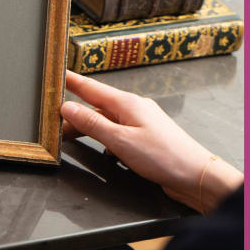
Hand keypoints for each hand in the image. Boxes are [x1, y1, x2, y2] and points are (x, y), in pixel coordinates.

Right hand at [61, 70, 242, 212]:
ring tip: (69, 135)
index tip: (56, 73)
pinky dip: (105, 138)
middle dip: (74, 111)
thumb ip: (92, 124)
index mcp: (126, 103)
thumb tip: (67, 108)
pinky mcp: (146, 138)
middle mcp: (133, 108)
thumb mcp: (120, 141)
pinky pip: (118, 132)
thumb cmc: (164, 157)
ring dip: (88, 127)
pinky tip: (102, 150)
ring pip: (106, 121)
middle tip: (52, 117)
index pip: (91, 87)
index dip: (71, 81)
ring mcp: (141, 123)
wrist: (196, 176)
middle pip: (96, 106)